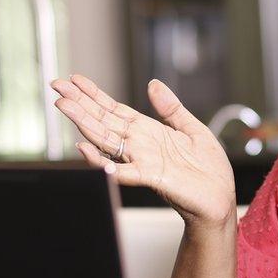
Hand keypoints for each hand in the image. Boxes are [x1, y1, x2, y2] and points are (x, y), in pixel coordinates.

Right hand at [51, 75, 235, 226]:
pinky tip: (87, 151)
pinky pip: (123, 170)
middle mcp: (140, 145)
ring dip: (84, 124)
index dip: (94, 95)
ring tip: (65, 107)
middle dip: (80, 104)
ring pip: (106, 141)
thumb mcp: (193, 129)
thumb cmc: (209, 169)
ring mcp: (142, 161)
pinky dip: (105, 163)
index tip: (75, 80)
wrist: (220, 198)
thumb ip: (172, 108)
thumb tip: (153, 84)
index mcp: (148, 132)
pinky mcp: (152, 177)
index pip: (114, 110)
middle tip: (57, 88)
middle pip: (103, 121)